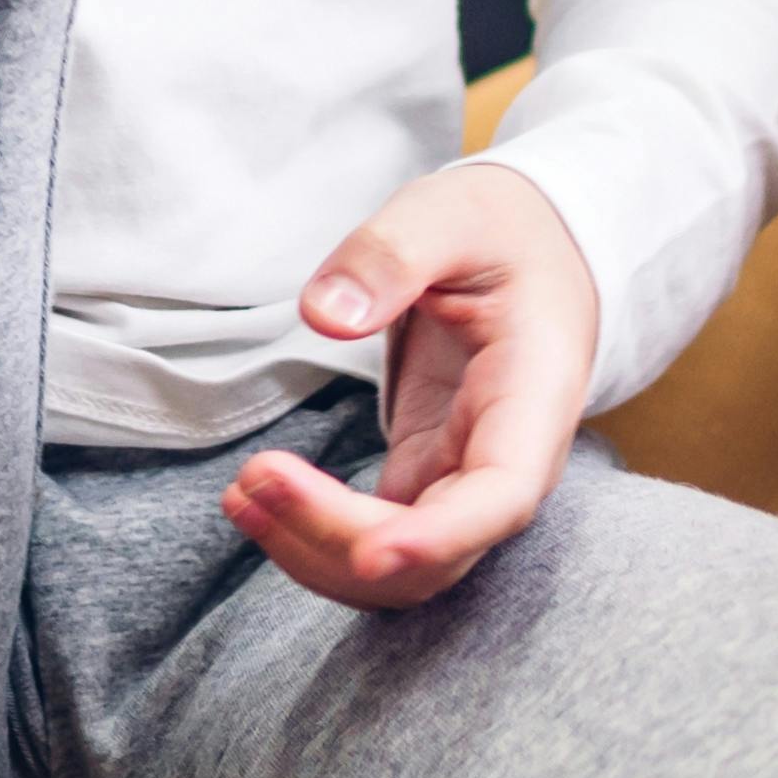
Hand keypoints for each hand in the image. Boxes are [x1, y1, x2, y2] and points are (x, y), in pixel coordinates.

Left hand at [228, 163, 601, 605]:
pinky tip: (255, 498)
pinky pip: (376, 534)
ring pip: (404, 564)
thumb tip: (325, 315)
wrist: (535, 247)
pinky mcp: (426, 473)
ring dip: (319, 550)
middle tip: (255, 478)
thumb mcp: (452, 214)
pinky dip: (316, 533)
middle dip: (341, 537)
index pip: (501, 497)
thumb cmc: (502, 230)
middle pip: (437, 550)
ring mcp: (465, 475)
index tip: (369, 553)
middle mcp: (509, 457)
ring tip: (241, 496)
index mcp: (533, 394)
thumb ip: (391, 256)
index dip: (440, 538)